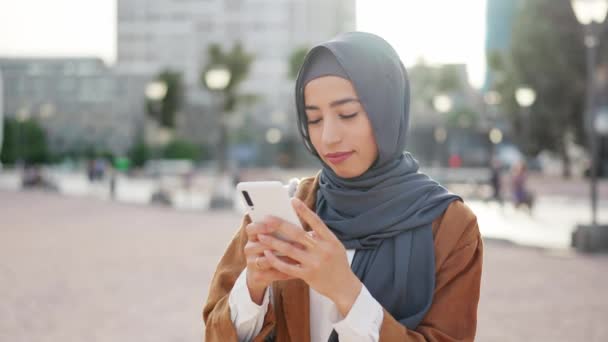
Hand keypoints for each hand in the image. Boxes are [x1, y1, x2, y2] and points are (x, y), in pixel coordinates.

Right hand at [243, 221, 293, 303]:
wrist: (261, 273)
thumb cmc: (273, 250)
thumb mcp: (274, 240)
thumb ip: (284, 232)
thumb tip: (305, 228)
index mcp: (252, 236)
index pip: (251, 228)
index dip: (260, 226)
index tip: (273, 224)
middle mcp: (249, 249)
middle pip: (261, 244)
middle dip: (279, 243)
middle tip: (297, 242)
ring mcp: (251, 263)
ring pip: (267, 260)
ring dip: (284, 258)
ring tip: (299, 257)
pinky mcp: (257, 276)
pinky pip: (273, 274)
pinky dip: (286, 272)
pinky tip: (298, 269)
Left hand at [257, 198, 361, 315]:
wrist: (344, 287)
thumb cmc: (338, 263)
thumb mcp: (335, 246)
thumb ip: (321, 236)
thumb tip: (305, 225)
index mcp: (330, 240)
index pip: (316, 221)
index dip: (304, 210)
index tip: (293, 200)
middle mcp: (322, 250)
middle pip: (298, 234)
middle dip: (280, 225)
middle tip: (266, 218)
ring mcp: (314, 263)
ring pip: (289, 250)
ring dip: (273, 242)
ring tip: (261, 236)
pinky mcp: (307, 275)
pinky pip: (287, 267)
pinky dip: (276, 260)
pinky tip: (267, 254)